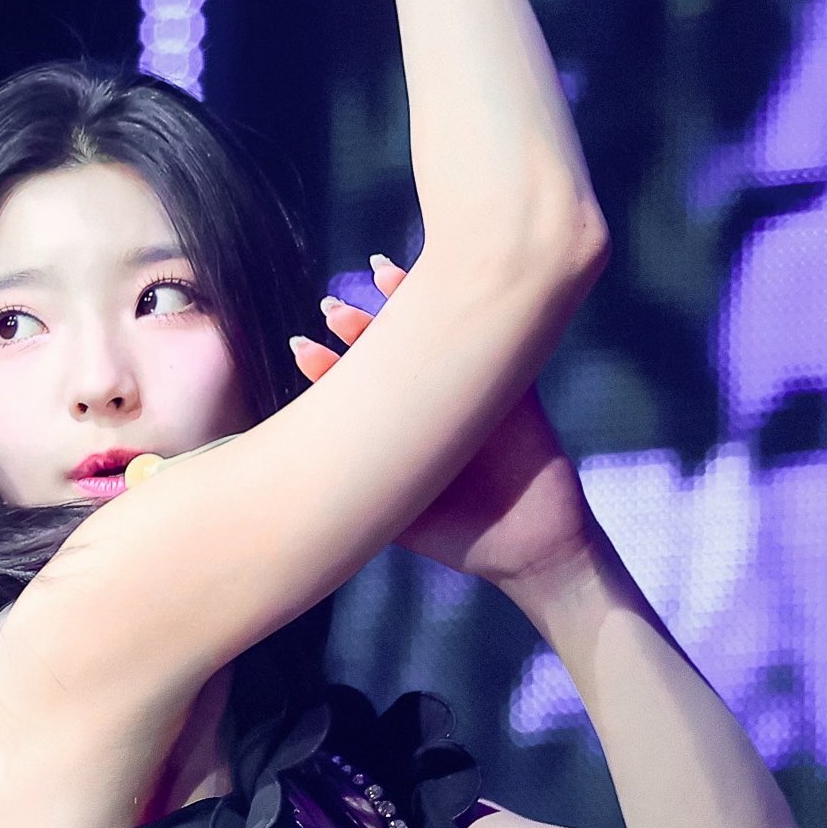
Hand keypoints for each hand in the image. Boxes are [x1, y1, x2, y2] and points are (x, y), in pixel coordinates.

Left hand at [291, 257, 596, 589]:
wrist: (530, 550)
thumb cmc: (463, 539)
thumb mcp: (401, 516)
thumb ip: (363, 491)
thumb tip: (296, 480)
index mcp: (406, 430)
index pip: (359, 388)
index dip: (330, 366)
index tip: (301, 347)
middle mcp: (435, 405)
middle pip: (391, 352)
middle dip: (361, 327)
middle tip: (333, 309)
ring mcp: (475, 393)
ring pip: (436, 334)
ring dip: (409, 304)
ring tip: (381, 276)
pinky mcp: (516, 388)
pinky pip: (497, 340)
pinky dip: (479, 312)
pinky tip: (453, 285)